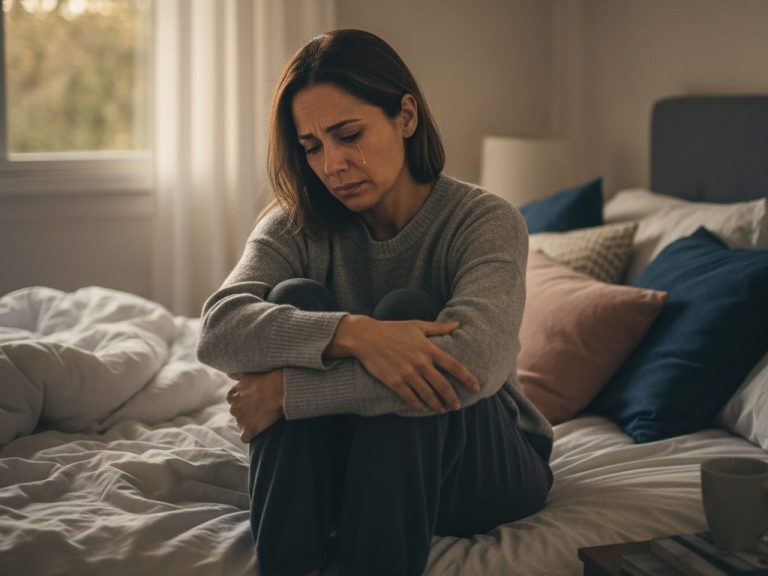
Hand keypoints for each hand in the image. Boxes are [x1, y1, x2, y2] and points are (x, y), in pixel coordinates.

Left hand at [226, 370, 283, 442]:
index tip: (255, 400)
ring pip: (242, 425)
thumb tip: (228, 373)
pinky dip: (250, 436)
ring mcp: (240, 420)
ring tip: (263, 417)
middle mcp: (233, 408)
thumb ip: (235, 374)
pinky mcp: (249, 430)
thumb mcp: (247, 373)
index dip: (245, 402)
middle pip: (238, 414)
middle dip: (246, 413)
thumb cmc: (265, 379)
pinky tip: (258, 431)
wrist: (277, 389)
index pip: (234, 403)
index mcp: (231, 396)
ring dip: (250, 423)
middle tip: (261, 409)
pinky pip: (245, 438)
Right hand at [328, 316, 479, 412]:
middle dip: (452, 399)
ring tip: (442, 409)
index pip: (454, 366)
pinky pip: (410, 398)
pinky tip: (423, 408)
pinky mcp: (394, 382)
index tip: (476, 388)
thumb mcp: (417, 325)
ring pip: (428, 395)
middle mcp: (420, 362)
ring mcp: (407, 373)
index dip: (467, 378)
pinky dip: (419, 405)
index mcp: (428, 348)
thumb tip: (458, 324)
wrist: (366, 337)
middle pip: (443, 385)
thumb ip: (439, 328)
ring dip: (437, 405)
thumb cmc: (392, 329)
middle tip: (457, 406)